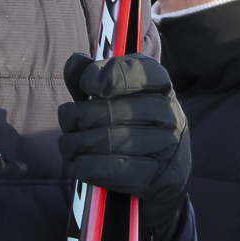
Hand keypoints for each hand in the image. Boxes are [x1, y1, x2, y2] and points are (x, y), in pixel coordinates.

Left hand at [58, 53, 192, 238]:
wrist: (163, 177)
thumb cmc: (130, 127)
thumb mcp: (112, 96)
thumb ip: (90, 75)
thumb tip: (76, 62)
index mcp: (161, 87)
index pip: (136, 71)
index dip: (104, 75)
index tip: (88, 86)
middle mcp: (170, 114)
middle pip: (108, 110)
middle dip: (74, 117)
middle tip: (69, 123)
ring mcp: (168, 148)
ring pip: (104, 141)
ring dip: (75, 144)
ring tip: (72, 146)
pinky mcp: (159, 178)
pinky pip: (109, 170)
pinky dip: (87, 167)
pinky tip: (85, 164)